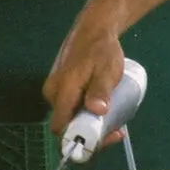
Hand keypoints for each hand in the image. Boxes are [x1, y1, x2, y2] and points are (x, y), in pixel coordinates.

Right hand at [43, 19, 128, 142]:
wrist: (94, 29)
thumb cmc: (100, 49)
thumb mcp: (106, 69)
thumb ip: (100, 89)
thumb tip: (97, 110)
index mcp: (61, 91)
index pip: (62, 129)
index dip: (82, 140)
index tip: (106, 136)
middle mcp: (52, 94)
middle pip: (67, 127)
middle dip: (92, 134)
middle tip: (117, 129)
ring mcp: (56, 92)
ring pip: (71, 119)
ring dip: (92, 125)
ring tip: (115, 119)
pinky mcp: (61, 89)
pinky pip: (72, 109)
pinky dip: (88, 114)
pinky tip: (104, 109)